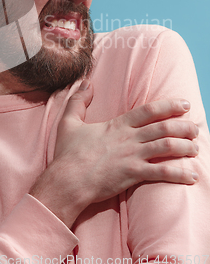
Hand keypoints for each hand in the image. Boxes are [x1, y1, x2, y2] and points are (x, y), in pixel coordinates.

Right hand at [30, 80, 198, 226]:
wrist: (67, 180)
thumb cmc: (68, 153)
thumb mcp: (68, 122)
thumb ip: (78, 101)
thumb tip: (85, 83)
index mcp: (117, 125)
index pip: (148, 110)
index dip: (169, 106)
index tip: (184, 104)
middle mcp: (129, 138)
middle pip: (163, 127)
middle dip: (183, 126)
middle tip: (196, 128)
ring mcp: (132, 156)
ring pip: (166, 147)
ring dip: (185, 147)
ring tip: (196, 148)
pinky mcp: (133, 175)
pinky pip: (162, 173)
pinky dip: (179, 174)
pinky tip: (192, 176)